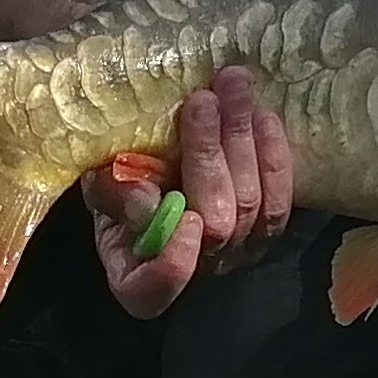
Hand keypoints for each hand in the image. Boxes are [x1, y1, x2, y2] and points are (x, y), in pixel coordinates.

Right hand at [84, 66, 293, 318]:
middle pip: (213, 226)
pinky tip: (261, 115)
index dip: (171, 264)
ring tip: (232, 85)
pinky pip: (279, 198)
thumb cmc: (118, 182)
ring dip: (240, 138)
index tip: (182, 217)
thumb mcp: (99, 185)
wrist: (158, 173)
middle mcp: (192, 274)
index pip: (151, 292)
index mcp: (135, 276)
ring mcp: (235, 255)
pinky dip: (272, 154)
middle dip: (208, 155)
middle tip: (203, 100)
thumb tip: (146, 198)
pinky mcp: (266, 231)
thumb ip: (113, 193)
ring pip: (250, 204)